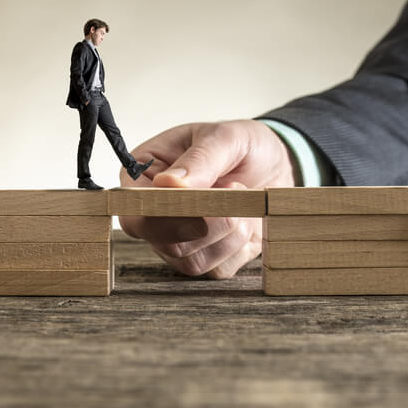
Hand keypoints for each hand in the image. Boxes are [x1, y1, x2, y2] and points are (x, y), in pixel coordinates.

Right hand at [119, 119, 295, 278]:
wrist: (274, 162)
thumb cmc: (239, 144)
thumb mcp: (224, 137)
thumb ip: (199, 160)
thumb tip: (168, 185)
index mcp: (144, 178)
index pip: (134, 214)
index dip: (159, 217)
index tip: (196, 201)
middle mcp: (156, 215)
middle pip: (164, 244)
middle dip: (207, 223)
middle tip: (233, 188)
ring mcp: (180, 240)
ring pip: (192, 262)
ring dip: (228, 233)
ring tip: (243, 197)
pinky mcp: (210, 257)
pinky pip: (218, 270)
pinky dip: (240, 246)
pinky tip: (246, 218)